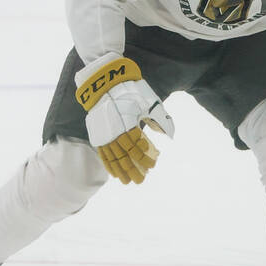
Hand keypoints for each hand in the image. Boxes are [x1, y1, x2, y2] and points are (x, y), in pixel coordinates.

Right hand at [74, 54, 174, 183]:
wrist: (105, 84)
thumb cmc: (130, 92)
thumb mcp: (147, 102)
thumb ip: (158, 119)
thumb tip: (168, 134)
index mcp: (127, 122)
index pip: (138, 146)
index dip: (146, 158)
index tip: (153, 165)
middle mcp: (114, 131)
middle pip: (125, 156)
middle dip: (135, 169)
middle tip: (142, 180)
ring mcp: (104, 134)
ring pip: (113, 158)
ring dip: (122, 171)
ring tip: (129, 181)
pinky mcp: (97, 135)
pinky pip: (103, 154)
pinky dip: (109, 165)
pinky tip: (115, 174)